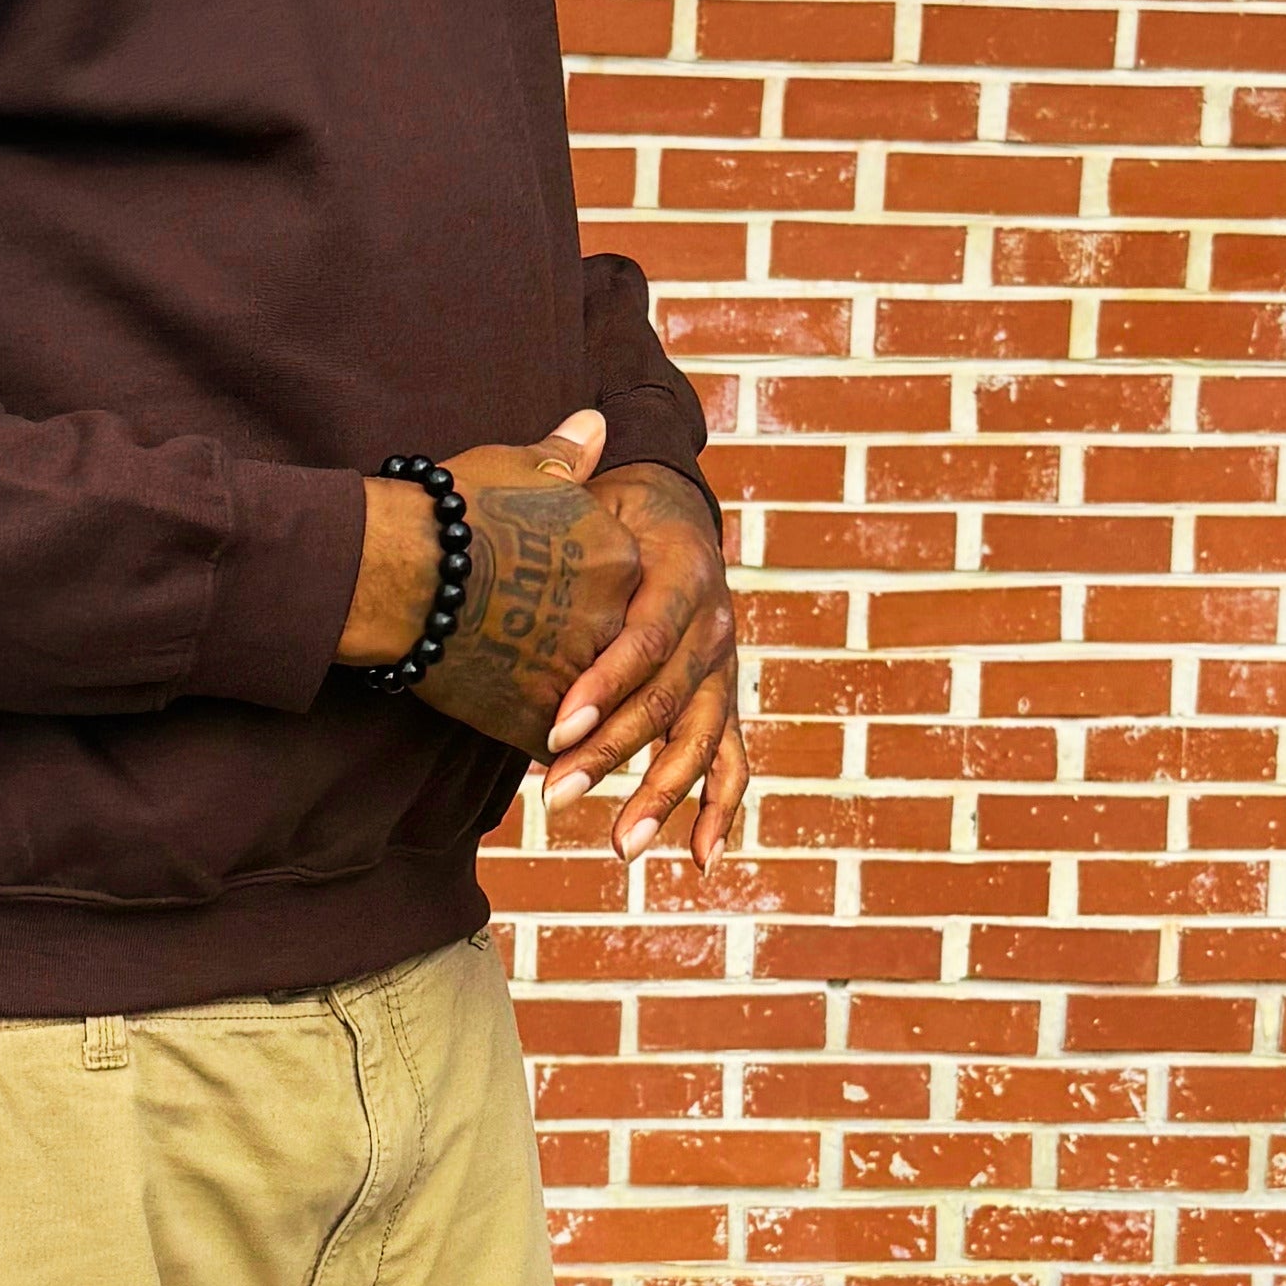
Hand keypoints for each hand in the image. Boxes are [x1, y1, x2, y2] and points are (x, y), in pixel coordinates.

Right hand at [339, 410, 640, 752]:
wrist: (400, 570)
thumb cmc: (454, 513)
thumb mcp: (518, 468)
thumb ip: (566, 458)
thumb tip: (596, 423)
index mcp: (619, 558)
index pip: (620, 585)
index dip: (581, 591)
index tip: (548, 592)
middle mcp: (613, 619)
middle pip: (610, 644)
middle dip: (584, 652)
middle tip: (535, 644)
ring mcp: (580, 676)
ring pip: (590, 700)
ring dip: (570, 705)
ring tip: (522, 689)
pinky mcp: (541, 721)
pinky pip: (555, 741)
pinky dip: (540, 740)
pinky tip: (514, 725)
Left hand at [544, 464, 745, 877]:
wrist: (669, 521)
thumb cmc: (611, 514)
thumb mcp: (594, 493)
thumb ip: (576, 471)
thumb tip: (582, 425)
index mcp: (684, 576)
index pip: (645, 641)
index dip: (603, 686)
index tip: (554, 729)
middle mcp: (715, 628)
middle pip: (669, 704)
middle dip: (613, 755)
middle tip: (556, 795)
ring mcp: (724, 671)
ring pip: (701, 743)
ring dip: (660, 797)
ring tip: (620, 846)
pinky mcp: (722, 702)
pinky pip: (731, 764)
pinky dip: (718, 811)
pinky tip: (696, 860)